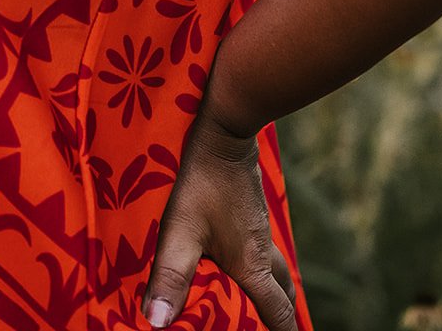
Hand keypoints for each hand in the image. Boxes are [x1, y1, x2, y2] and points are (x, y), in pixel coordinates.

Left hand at [139, 107, 297, 329]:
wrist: (225, 131)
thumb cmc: (202, 181)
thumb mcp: (179, 229)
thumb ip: (170, 276)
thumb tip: (157, 323)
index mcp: (253, 267)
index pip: (280, 313)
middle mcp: (263, 252)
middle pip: (283, 294)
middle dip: (281, 316)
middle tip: (270, 327)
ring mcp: (259, 230)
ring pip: (276, 270)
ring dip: (272, 289)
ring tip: (257, 302)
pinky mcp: (251, 213)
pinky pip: (264, 249)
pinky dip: (260, 266)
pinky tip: (236, 257)